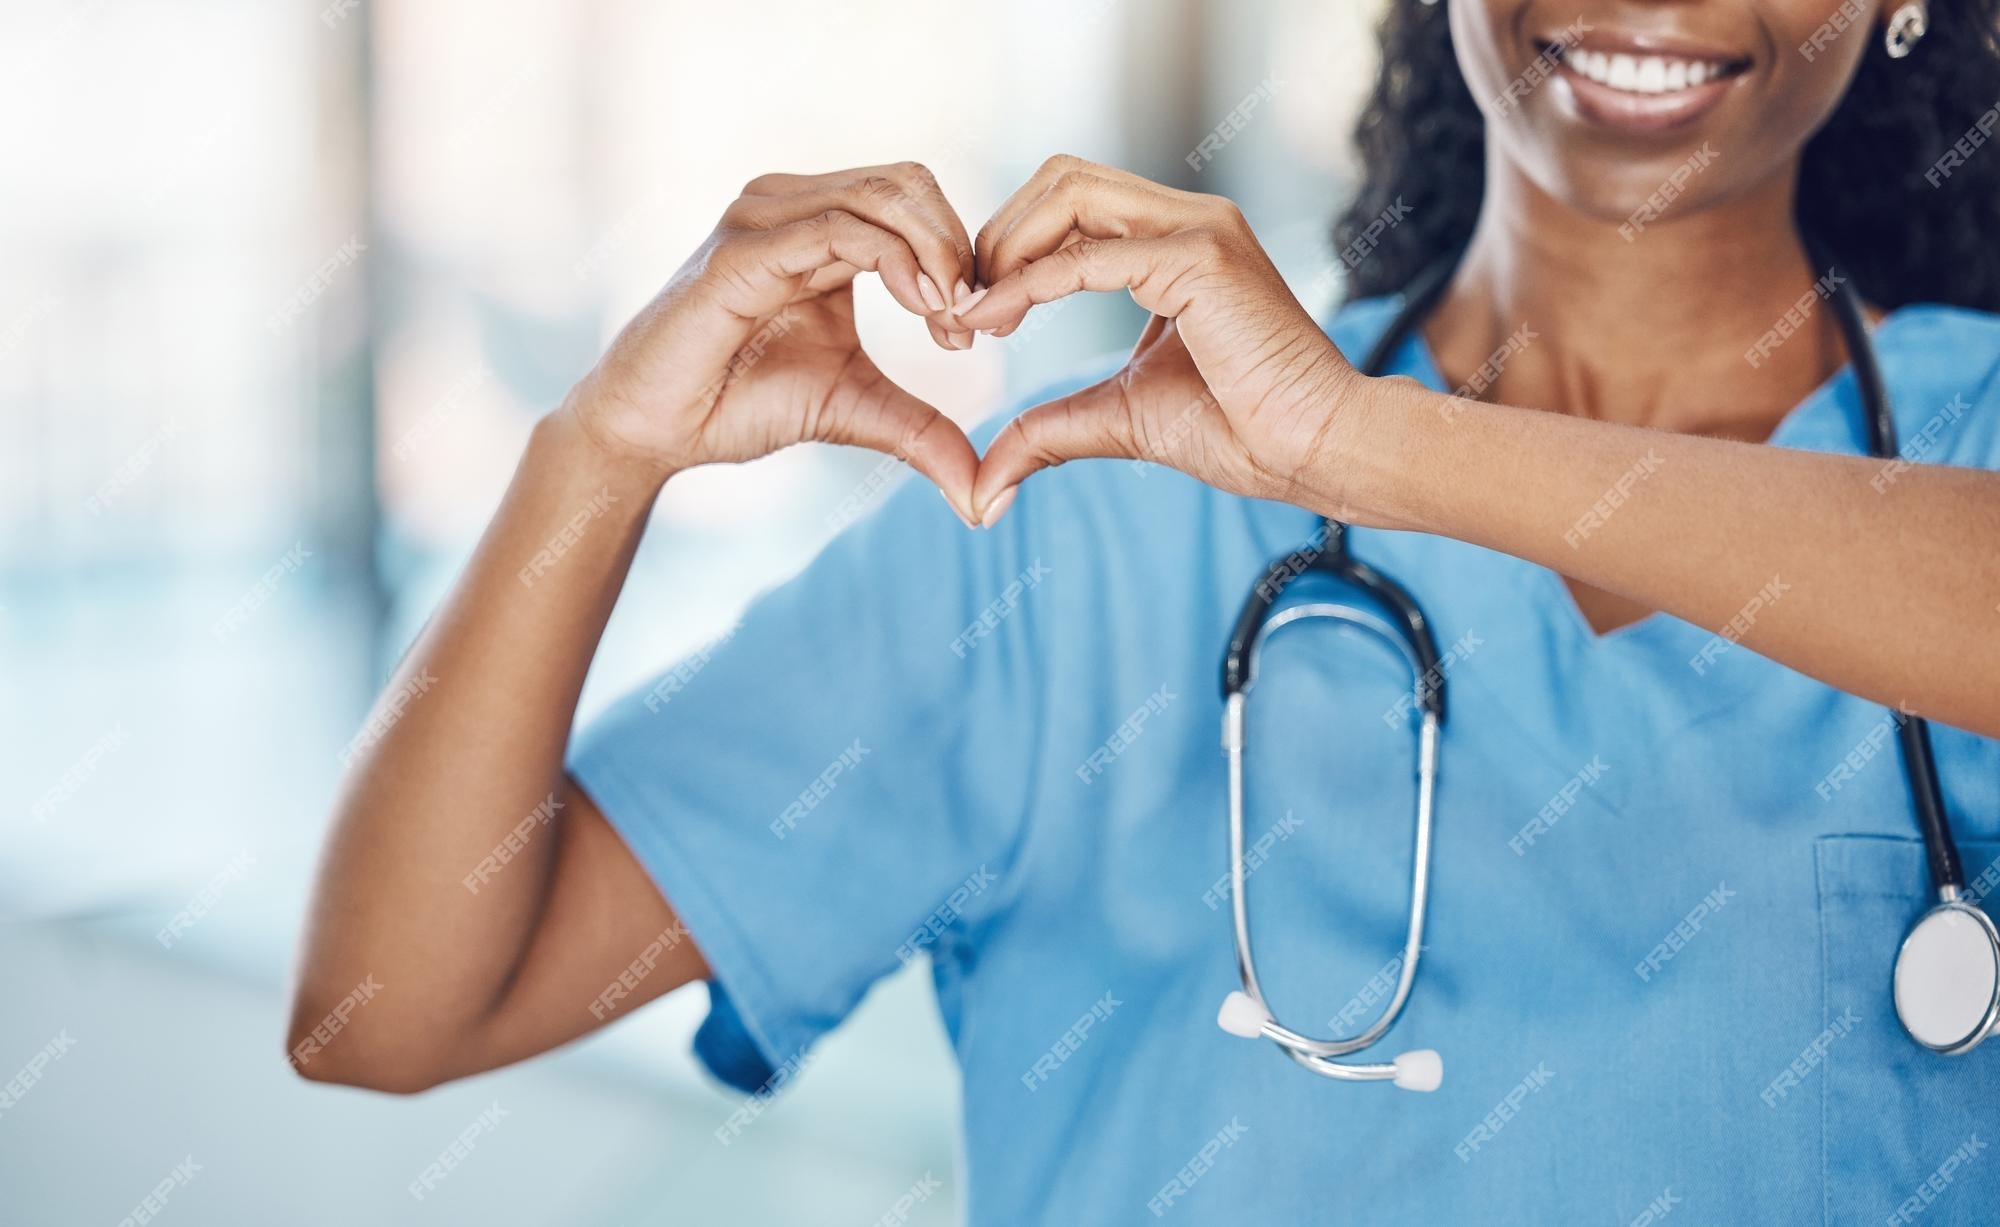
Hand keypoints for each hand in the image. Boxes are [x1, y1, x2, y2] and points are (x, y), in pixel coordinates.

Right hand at [568, 163, 985, 521]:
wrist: (656, 430)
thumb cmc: (740, 404)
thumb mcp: (854, 410)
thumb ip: (920, 431)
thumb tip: (984, 496)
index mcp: (819, 225)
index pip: (913, 199)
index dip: (960, 252)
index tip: (976, 327)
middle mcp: (791, 204)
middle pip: (908, 182)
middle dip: (958, 246)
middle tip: (974, 320)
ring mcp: (763, 218)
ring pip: (882, 196)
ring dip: (937, 254)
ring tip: (951, 319)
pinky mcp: (743, 249)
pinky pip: (839, 229)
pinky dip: (895, 261)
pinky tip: (920, 307)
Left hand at [952, 156, 1364, 524]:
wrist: (1315, 450)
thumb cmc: (1242, 433)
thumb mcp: (1121, 420)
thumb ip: (1051, 430)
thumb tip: (986, 481)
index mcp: (1174, 242)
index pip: (1070, 204)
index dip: (1007, 248)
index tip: (970, 315)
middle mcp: (1187, 219)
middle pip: (1061, 179)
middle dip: (996, 236)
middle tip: (962, 307)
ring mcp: (1198, 229)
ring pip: (1069, 192)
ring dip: (1006, 246)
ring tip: (976, 311)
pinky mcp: (1200, 259)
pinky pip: (1088, 255)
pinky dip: (1030, 283)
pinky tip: (995, 320)